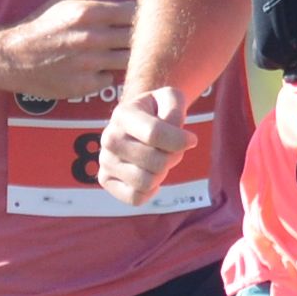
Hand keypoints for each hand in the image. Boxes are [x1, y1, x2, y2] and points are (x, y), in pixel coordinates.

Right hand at [0, 0, 134, 103]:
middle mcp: (92, 38)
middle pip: (136, 39)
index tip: (136, 18)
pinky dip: (105, 75)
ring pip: (128, 61)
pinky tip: (93, 68)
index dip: (141, 15)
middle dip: (136, 37)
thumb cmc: (44, 23)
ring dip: (123, 56)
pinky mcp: (83, 86)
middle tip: (124, 37)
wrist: (12, 56)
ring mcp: (89, 64)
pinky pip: (110, 80)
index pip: (136, 13)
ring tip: (110, 52)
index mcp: (91, 12)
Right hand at [96, 87, 195, 206]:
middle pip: (156, 161)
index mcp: (123, 114)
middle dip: (173, 157)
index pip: (155, 134)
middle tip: (172, 150)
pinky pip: (136, 197)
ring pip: (146, 181)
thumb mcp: (170, 98)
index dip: (180, 140)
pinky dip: (150, 190)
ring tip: (160, 160)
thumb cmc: (157, 110)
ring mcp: (105, 161)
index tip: (191, 140)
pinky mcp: (105, 180)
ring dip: (162, 173)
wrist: (136, 122)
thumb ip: (176, 110)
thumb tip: (178, 139)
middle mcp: (109, 138)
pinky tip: (150, 175)